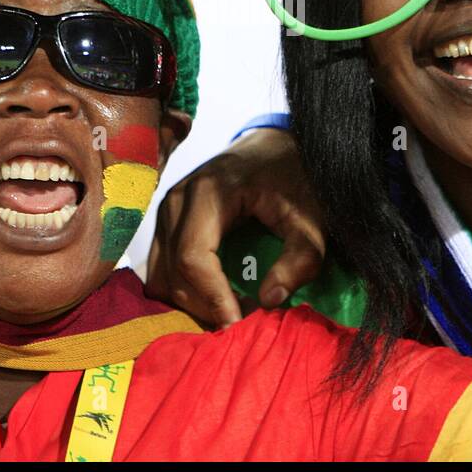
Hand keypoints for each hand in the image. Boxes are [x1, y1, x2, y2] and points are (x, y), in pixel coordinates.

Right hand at [147, 127, 325, 327]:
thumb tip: (270, 300)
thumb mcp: (310, 218)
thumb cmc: (293, 177)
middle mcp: (176, 199)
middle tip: (240, 326)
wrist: (272, 145)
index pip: (194, 257)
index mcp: (209, 191)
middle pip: (174, 271)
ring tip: (229, 312)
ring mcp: (165, 210)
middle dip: (205, 307)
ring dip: (190, 302)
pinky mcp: (165, 221)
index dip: (213, 298)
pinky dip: (181, 291)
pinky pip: (160, 267)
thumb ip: (301, 259)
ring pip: (160, 275)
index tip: (239, 325)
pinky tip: (213, 298)